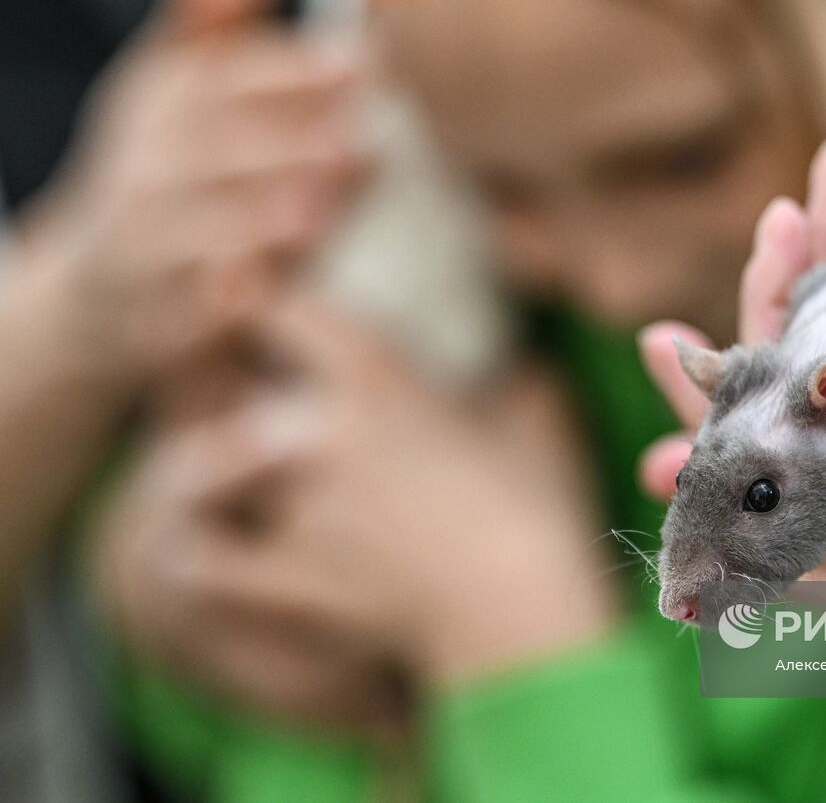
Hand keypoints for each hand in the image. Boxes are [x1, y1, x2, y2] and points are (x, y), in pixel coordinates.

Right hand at [11, 0, 365, 387]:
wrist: (103, 290)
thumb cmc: (176, 170)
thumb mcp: (182, 86)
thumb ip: (215, 23)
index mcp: (163, 98)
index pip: (219, 76)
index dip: (286, 71)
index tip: (361, 65)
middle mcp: (143, 167)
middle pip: (207, 151)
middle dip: (280, 144)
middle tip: (355, 141)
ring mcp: (142, 245)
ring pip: (192, 232)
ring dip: (253, 222)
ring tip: (315, 213)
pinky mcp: (152, 317)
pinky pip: (181, 310)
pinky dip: (217, 303)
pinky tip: (265, 294)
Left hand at [94, 293, 618, 729]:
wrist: (525, 613)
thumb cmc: (544, 509)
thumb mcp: (542, 414)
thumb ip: (515, 370)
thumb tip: (512, 353)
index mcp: (375, 380)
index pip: (279, 306)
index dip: (269, 301)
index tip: (276, 310)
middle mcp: (316, 433)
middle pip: (222, 383)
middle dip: (225, 382)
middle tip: (248, 390)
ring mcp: (293, 510)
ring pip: (199, 467)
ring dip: (208, 459)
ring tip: (229, 467)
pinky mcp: (286, 580)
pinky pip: (201, 557)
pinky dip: (194, 547)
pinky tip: (208, 539)